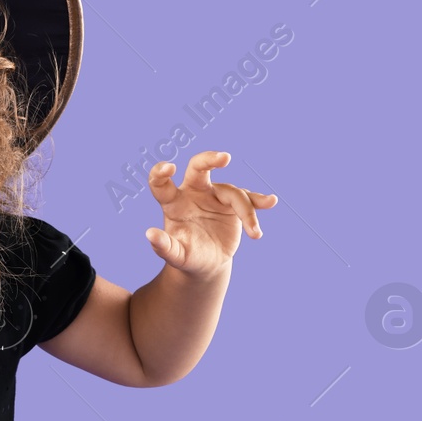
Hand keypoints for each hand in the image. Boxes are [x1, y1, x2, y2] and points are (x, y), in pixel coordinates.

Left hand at [144, 151, 277, 278]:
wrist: (208, 262)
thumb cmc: (187, 256)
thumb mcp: (176, 255)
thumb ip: (163, 246)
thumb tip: (149, 234)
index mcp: (173, 203)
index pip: (161, 183)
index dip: (161, 173)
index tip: (168, 167)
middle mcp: (193, 193)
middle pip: (198, 167)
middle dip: (209, 159)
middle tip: (224, 157)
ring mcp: (215, 196)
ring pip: (232, 193)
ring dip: (246, 211)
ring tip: (254, 233)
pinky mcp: (233, 204)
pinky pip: (248, 199)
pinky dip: (259, 201)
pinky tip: (271, 201)